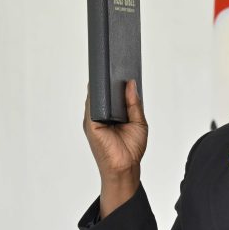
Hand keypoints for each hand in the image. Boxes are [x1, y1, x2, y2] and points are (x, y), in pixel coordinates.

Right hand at [83, 80, 147, 215]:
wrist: (125, 167)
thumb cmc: (130, 149)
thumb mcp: (138, 122)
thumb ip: (134, 103)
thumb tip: (131, 83)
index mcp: (112, 115)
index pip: (111, 94)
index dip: (116, 81)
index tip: (123, 67)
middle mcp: (101, 115)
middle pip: (102, 93)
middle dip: (108, 78)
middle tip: (117, 62)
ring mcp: (93, 118)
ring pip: (95, 95)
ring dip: (101, 83)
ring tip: (111, 67)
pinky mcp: (90, 123)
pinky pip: (91, 103)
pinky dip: (96, 92)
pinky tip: (103, 83)